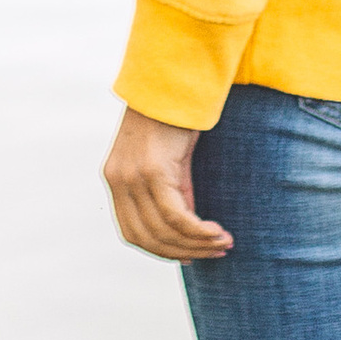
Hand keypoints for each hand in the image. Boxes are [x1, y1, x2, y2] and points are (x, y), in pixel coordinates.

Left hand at [104, 108, 232, 260]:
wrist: (173, 82)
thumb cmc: (173, 119)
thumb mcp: (169, 162)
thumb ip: (174, 194)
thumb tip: (187, 230)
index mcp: (116, 180)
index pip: (133, 233)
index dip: (162, 251)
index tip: (190, 257)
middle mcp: (118, 181)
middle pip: (148, 237)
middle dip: (184, 252)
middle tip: (216, 253)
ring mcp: (132, 177)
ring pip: (164, 230)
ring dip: (197, 244)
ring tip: (224, 243)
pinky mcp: (152, 170)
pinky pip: (175, 216)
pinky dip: (198, 231)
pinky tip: (218, 232)